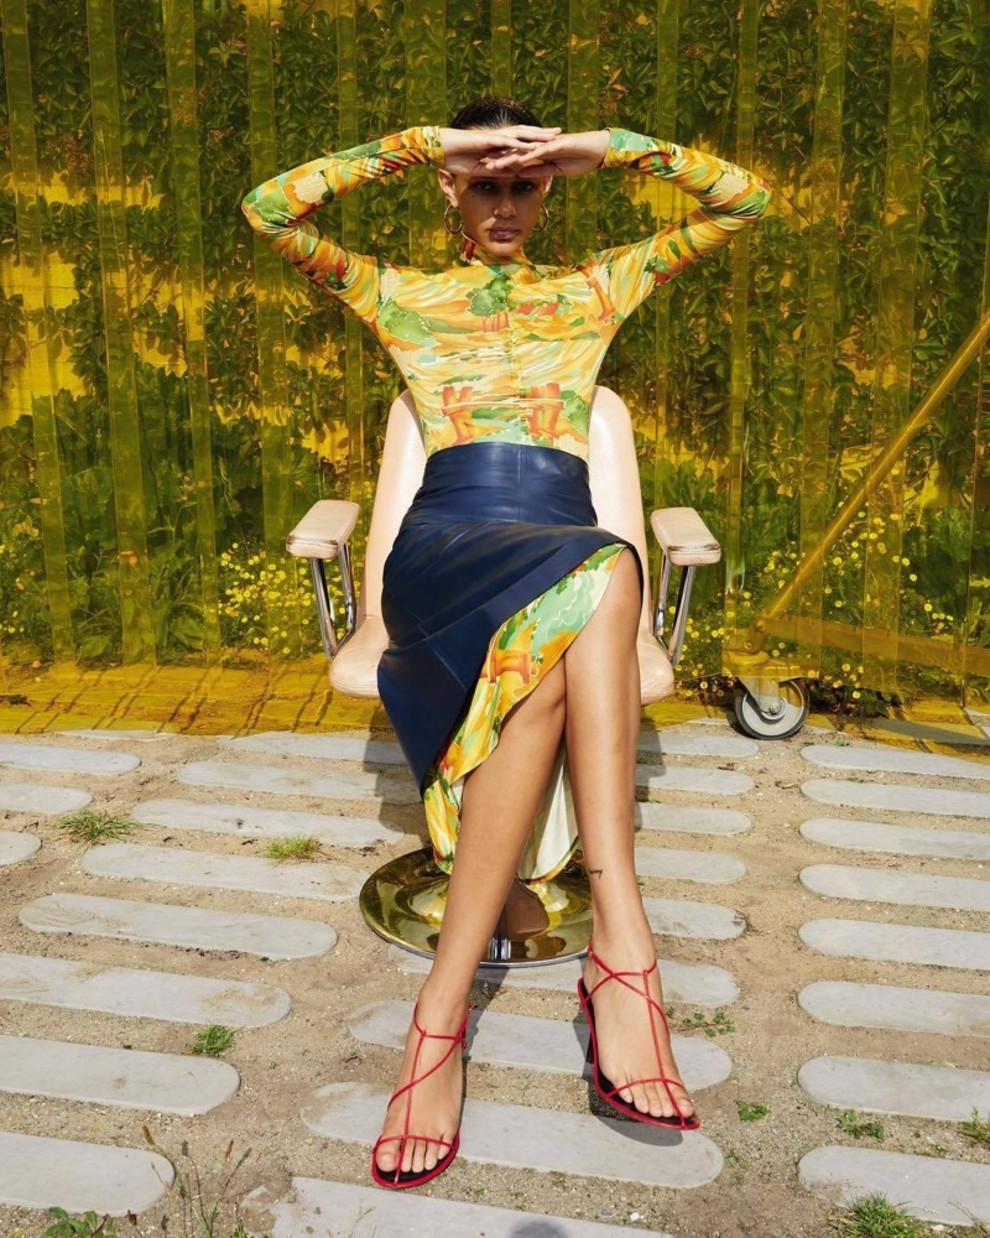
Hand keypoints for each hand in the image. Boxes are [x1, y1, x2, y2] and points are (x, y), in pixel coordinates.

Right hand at [437, 125, 561, 175]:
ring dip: (536, 135)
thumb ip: (496, 169)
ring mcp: (492, 137)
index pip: (520, 139)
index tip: (550, 140)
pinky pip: (506, 142)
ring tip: (552, 136)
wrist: (438, 150)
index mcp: (496, 142)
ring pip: (519, 134)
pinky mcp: (485, 140)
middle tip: (560, 132)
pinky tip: (532, 145)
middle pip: (524, 133)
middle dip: (542, 133)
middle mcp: (497, 137)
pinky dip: (520, 144)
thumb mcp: (480, 168)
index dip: (535, 139)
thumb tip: (511, 173)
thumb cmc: (455, 158)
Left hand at [478, 129, 610, 176]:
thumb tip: (520, 173)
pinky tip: (518, 162)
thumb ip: (538, 170)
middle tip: (481, 165)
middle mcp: (541, 144)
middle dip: (498, 159)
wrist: (599, 150)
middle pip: (516, 152)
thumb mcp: (555, 169)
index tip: (486, 169)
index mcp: (539, 151)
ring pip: (524, 151)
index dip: (501, 162)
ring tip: (494, 165)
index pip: (517, 156)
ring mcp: (548, 143)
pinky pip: (540, 152)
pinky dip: (528, 157)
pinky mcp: (557, 144)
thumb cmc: (580, 159)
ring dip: (508, 158)